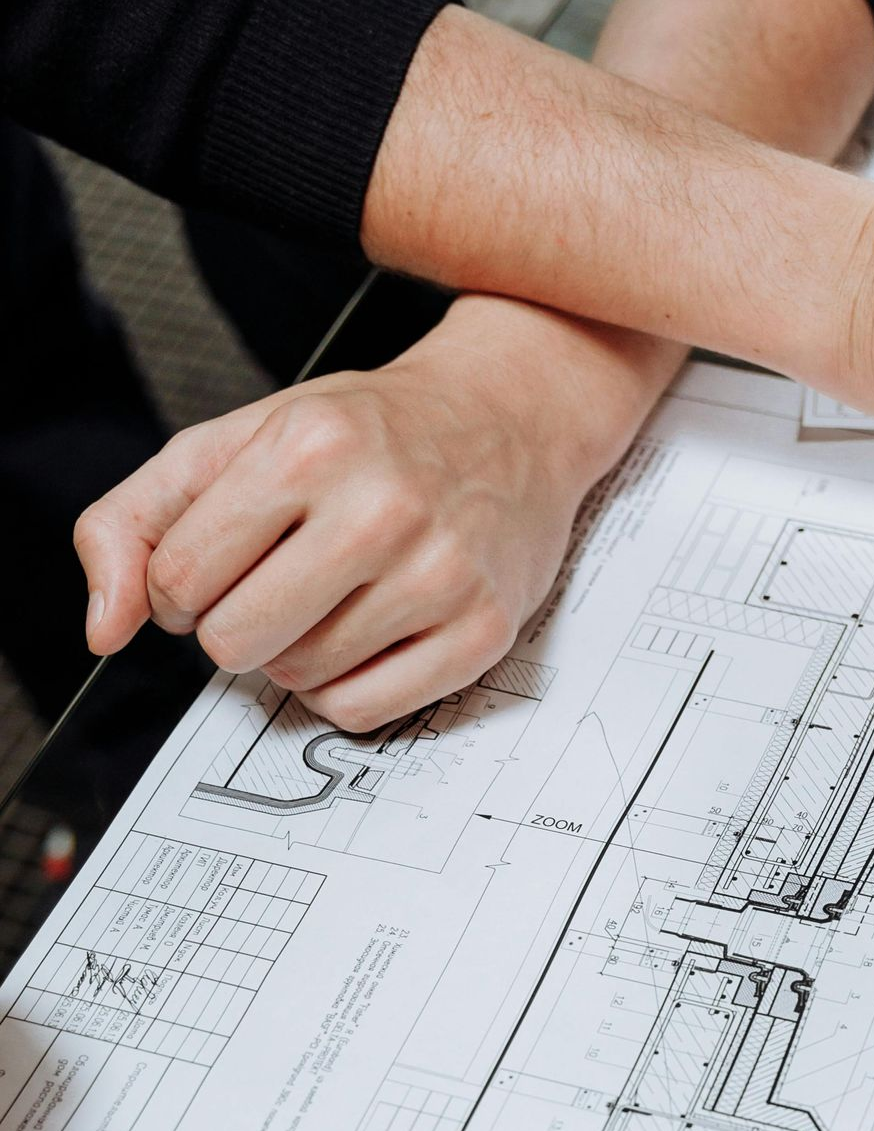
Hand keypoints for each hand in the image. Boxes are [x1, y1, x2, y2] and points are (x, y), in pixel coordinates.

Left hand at [75, 299, 675, 733]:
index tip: (221, 561)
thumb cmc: (369, 432)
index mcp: (308, 447)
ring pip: (298, 680)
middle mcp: (382, 509)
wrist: (511, 417)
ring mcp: (441, 574)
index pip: (177, 580)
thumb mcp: (236, 440)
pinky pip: (363, 712)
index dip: (181, 584)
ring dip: (294, 653)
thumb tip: (105, 629)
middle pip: (232, 642)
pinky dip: (344, 688)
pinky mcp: (483, 630)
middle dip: (233, 624)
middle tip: (273, 584)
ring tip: (332, 598)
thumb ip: (135, 520)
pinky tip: (365, 634)